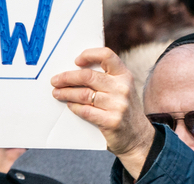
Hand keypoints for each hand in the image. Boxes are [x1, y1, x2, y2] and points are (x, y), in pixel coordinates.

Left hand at [51, 47, 154, 178]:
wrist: (139, 138)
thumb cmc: (122, 108)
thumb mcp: (120, 88)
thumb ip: (104, 77)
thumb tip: (73, 69)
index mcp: (124, 75)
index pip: (106, 55)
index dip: (89, 55)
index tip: (76, 61)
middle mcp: (123, 88)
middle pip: (88, 76)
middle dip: (67, 77)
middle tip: (55, 80)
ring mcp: (119, 105)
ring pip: (83, 94)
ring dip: (66, 93)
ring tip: (57, 93)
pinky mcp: (112, 121)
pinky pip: (86, 110)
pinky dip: (74, 107)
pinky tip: (69, 105)